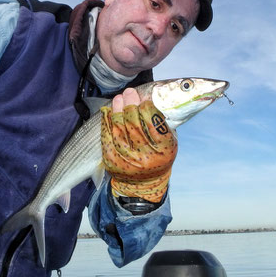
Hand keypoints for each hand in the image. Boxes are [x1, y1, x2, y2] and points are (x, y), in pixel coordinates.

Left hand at [100, 88, 177, 202]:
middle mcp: (145, 157)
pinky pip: (107, 136)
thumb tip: (147, 97)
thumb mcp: (168, 141)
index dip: (147, 107)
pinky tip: (108, 111)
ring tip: (119, 98)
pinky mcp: (112, 161)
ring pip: (119, 128)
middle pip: (134, 124)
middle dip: (131, 104)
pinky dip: (106, 121)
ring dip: (117, 110)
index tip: (144, 98)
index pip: (153, 123)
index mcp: (164, 151)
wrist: (144, 184)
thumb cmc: (159, 156)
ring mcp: (127, 160)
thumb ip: (161, 121)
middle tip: (129, 92)